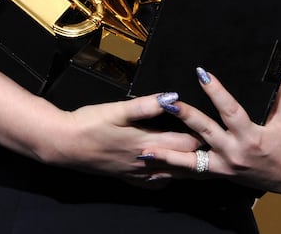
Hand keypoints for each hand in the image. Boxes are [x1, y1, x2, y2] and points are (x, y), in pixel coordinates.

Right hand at [49, 93, 201, 183]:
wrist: (65, 144)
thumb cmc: (90, 123)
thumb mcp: (119, 109)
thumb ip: (147, 105)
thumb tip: (173, 97)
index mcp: (147, 142)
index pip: (186, 143)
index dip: (201, 135)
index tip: (215, 129)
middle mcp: (146, 161)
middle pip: (183, 163)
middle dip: (200, 155)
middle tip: (215, 148)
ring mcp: (136, 172)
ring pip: (170, 175)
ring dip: (186, 168)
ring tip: (201, 162)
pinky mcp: (126, 176)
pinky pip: (153, 183)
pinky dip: (165, 178)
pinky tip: (167, 174)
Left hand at [139, 71, 280, 193]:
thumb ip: (277, 93)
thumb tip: (272, 69)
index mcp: (251, 136)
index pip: (230, 110)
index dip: (216, 91)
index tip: (202, 74)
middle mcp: (235, 152)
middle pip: (205, 132)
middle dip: (186, 116)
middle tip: (168, 102)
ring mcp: (225, 166)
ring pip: (192, 161)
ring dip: (168, 154)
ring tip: (146, 148)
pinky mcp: (219, 174)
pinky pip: (193, 173)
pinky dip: (173, 170)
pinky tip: (153, 167)